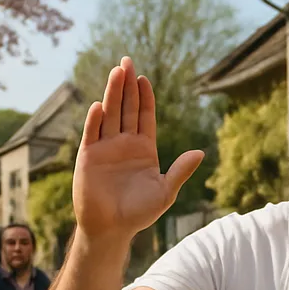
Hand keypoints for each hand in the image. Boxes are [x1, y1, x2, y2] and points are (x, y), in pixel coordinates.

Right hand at [72, 56, 204, 241]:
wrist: (112, 228)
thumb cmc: (139, 213)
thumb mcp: (165, 192)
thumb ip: (180, 171)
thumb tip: (200, 152)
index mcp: (143, 149)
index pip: (144, 116)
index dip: (145, 97)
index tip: (144, 79)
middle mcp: (124, 143)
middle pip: (126, 108)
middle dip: (127, 85)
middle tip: (127, 60)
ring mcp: (105, 148)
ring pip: (109, 114)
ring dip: (112, 93)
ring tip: (116, 72)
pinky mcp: (88, 156)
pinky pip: (92, 134)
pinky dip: (95, 120)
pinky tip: (100, 106)